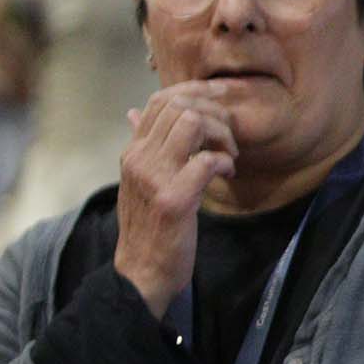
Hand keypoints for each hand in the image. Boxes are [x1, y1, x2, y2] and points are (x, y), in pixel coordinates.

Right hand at [113, 83, 236, 315]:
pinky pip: (206, 161)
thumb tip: (134, 113)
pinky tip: (227, 174)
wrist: (142, 271)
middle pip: (179, 106)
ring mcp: (154, 177)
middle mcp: (139, 159)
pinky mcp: (173, 199)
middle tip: (229, 140)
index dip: (196, 92)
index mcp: (133, 152)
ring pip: (192, 124)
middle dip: (215, 114)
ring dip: (221, 135)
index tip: (224, 98)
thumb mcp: (139, 181)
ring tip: (229, 156)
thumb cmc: (150, 227)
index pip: (160, 101)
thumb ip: (143, 147)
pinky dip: (224, 162)